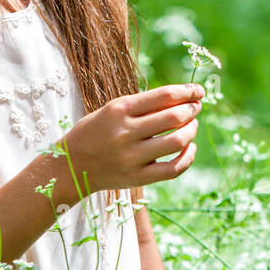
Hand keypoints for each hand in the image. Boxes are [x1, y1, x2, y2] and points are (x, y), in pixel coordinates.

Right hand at [60, 83, 204, 196]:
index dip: (188, 91)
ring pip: (177, 141)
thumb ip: (143, 105)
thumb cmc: (96, 132)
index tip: (198, 91)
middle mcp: (125, 132)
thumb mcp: (111, 110)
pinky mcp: (137, 178)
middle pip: (174, 117)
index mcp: (119, 109)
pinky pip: (173, 169)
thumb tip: (182, 99)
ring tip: (192, 125)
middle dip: (192, 109)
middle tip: (196, 108)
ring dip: (192, 130)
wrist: (70, 167)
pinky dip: (188, 157)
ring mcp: (132, 157)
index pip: (164, 95)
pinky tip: (189, 147)